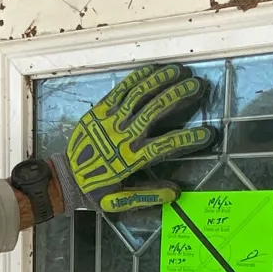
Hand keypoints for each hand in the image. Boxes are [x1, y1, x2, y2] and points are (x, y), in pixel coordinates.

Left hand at [51, 64, 216, 214]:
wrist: (65, 178)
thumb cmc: (95, 190)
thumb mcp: (118, 201)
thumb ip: (147, 196)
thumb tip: (175, 192)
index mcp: (131, 158)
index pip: (166, 145)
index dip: (188, 139)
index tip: (208, 133)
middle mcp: (123, 135)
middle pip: (155, 110)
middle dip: (178, 95)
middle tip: (198, 85)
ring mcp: (111, 120)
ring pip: (139, 94)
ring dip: (161, 80)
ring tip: (180, 70)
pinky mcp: (100, 110)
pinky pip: (121, 90)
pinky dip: (138, 78)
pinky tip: (153, 69)